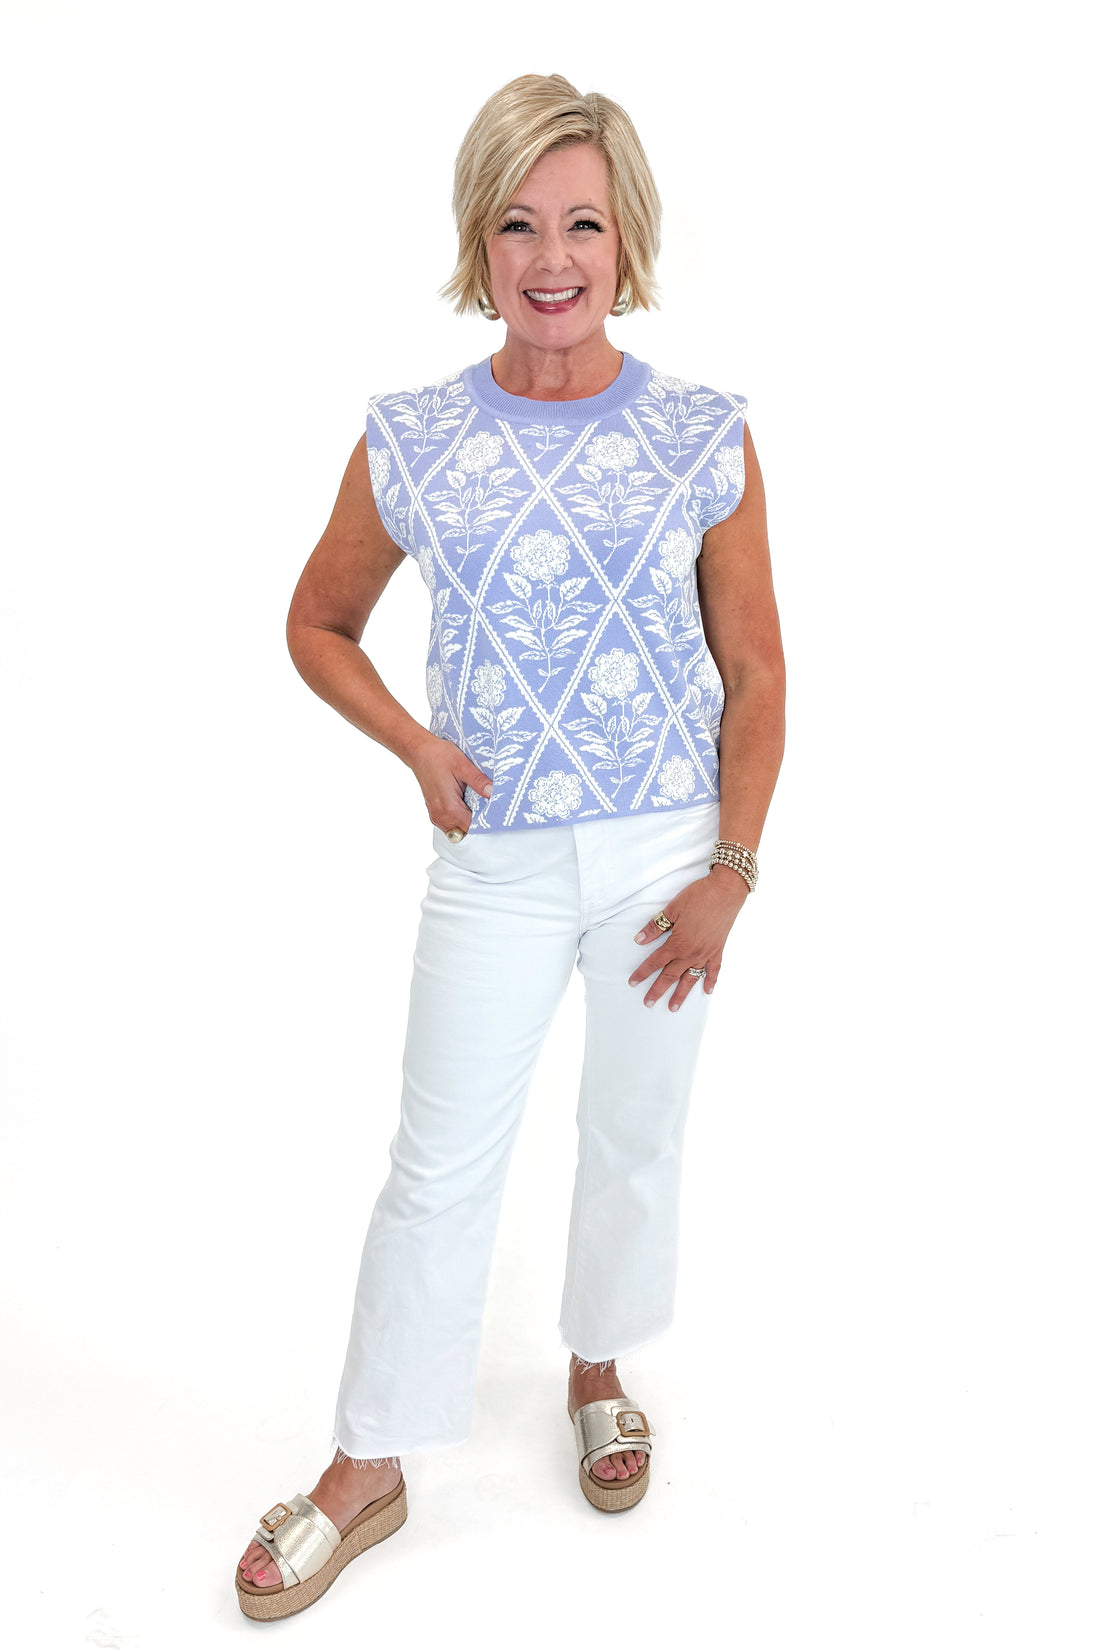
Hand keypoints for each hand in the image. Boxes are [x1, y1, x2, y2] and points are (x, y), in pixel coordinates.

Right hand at [406, 733, 491, 835]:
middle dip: (477, 820)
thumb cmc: (439, 756)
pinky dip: (460, 816)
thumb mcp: (463, 765)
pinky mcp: (435, 811)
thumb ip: (479, 781)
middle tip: (487, 803)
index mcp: (449, 808)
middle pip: (465, 831)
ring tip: (475, 800)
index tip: (494, 809)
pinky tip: (465, 800)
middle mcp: (440, 816)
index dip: (485, 819)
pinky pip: (451, 822)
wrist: (420, 752)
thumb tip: (493, 793)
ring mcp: (436, 815)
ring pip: (458, 828)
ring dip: (468, 819)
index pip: (472, 827)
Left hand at [628, 867, 748, 1008]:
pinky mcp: (718, 949)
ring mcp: (706, 953)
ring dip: (681, 994)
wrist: (725, 891)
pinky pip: (714, 970)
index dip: (643, 972)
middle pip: (671, 975)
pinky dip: (711, 981)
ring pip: (691, 978)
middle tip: (648, 1003)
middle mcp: (691, 952)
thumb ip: (655, 927)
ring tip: (673, 1007)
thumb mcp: (672, 909)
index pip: (656, 961)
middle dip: (658, 990)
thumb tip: (639, 939)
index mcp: (678, 943)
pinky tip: (708, 991)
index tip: (633, 982)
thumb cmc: (698, 896)